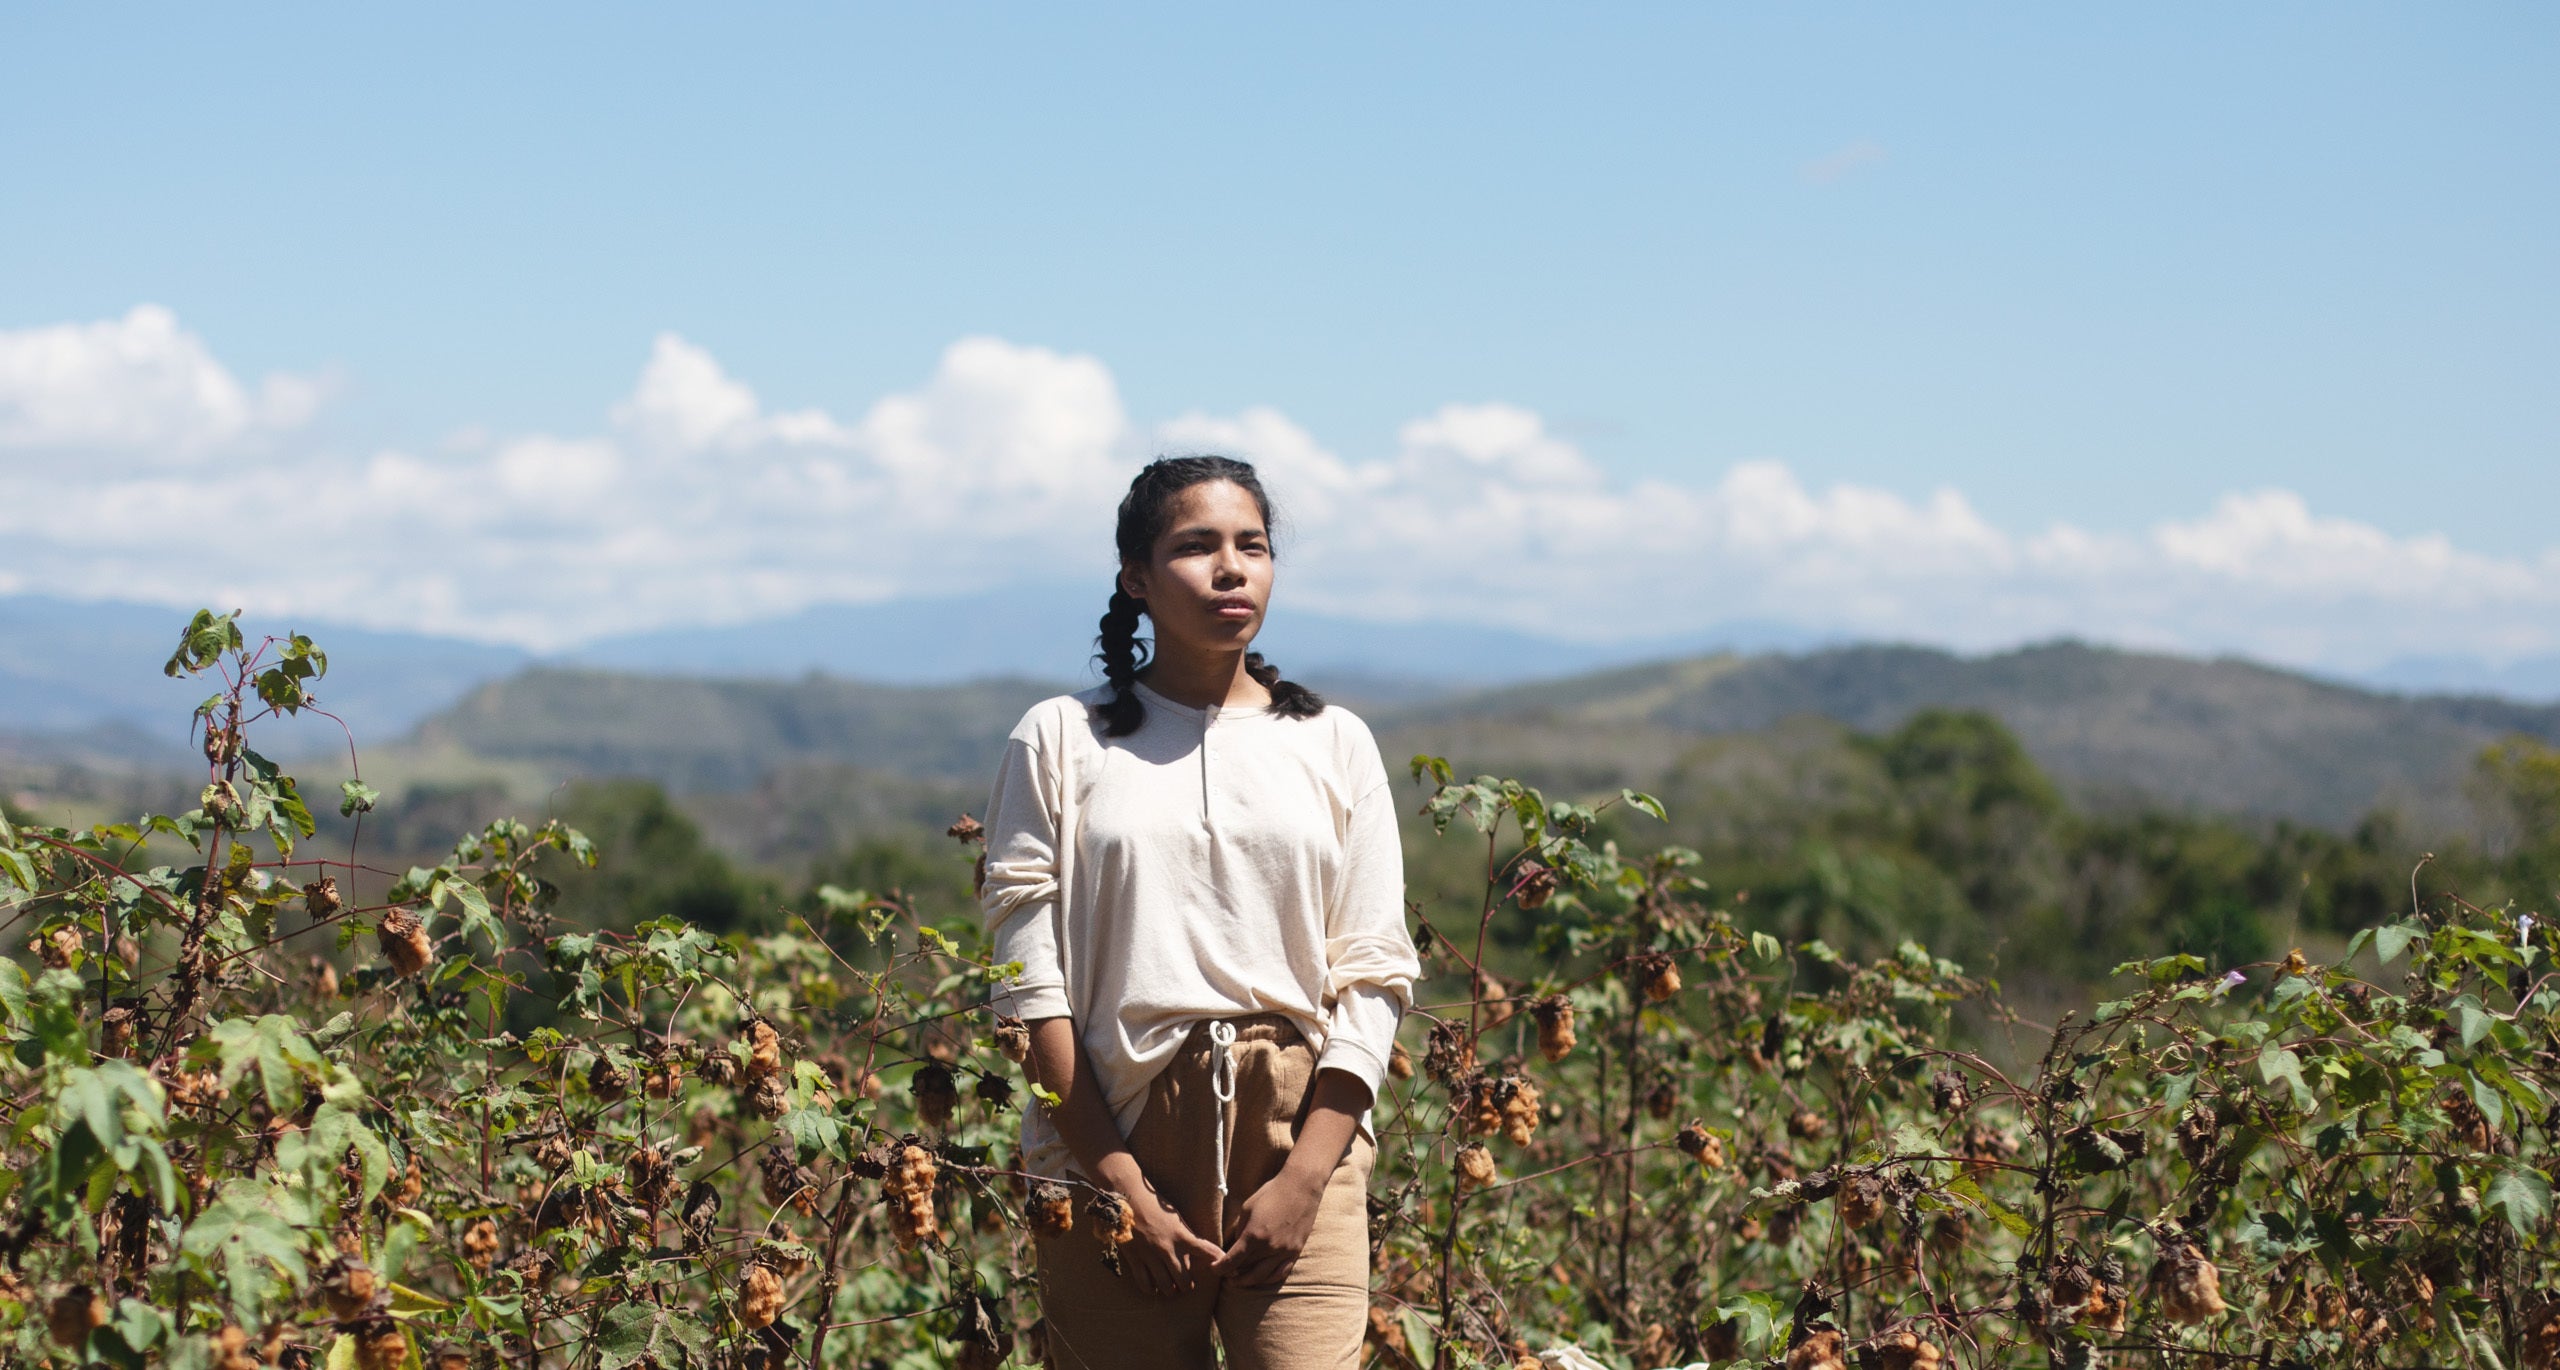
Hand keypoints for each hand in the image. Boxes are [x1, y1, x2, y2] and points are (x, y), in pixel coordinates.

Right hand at [1121, 1182, 1223, 1297]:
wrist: (1128, 1197)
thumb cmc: (1154, 1204)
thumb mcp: (1176, 1218)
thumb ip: (1187, 1236)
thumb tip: (1197, 1252)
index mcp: (1181, 1235)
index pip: (1206, 1251)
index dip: (1219, 1260)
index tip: (1223, 1266)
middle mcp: (1167, 1248)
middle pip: (1184, 1279)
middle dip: (1188, 1285)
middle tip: (1188, 1284)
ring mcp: (1150, 1256)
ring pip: (1166, 1286)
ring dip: (1171, 1290)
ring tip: (1172, 1289)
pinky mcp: (1134, 1259)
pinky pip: (1145, 1283)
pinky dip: (1151, 1289)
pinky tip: (1154, 1288)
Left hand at [1214, 1165, 1326, 1287]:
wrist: (1301, 1187)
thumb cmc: (1271, 1193)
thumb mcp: (1247, 1209)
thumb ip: (1240, 1231)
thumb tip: (1234, 1247)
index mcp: (1253, 1235)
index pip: (1232, 1261)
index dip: (1220, 1268)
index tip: (1214, 1269)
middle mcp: (1269, 1247)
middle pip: (1246, 1271)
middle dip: (1232, 1275)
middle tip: (1225, 1275)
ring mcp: (1284, 1251)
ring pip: (1263, 1277)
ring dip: (1249, 1281)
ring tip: (1240, 1280)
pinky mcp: (1296, 1251)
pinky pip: (1281, 1273)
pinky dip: (1268, 1278)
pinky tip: (1261, 1277)